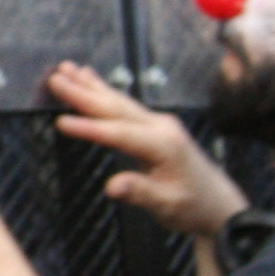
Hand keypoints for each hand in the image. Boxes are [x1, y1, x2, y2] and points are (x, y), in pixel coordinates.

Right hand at [44, 61, 247, 239]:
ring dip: (91, 84)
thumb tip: (113, 186)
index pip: (119, 134)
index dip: (89, 128)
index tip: (61, 122)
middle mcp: (161, 127)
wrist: (219, 205)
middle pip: (116, 107)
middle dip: (83, 92)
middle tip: (56, 78)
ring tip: (67, 68)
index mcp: (163, 145)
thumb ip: (140, 193)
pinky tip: (91, 78)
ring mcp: (159, 123)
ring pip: (119, 101)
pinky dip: (105, 90)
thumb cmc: (193, 206)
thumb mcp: (167, 206)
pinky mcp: (157, 125)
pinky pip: (125, 104)